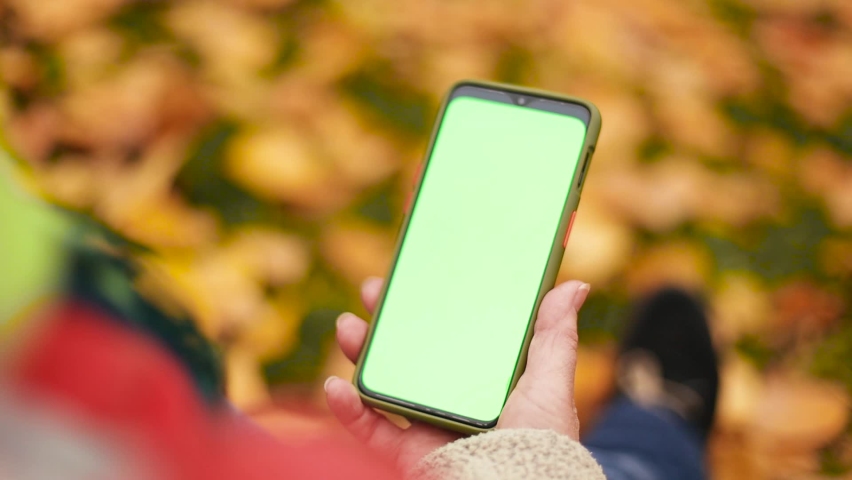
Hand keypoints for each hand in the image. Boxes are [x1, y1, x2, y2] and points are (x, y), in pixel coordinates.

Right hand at [324, 278, 590, 475]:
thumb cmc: (541, 447)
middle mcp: (451, 399)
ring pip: (383, 383)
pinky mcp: (407, 454)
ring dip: (359, 352)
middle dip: (387, 319)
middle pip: (410, 352)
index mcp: (483, 379)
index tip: (418, 273)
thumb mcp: (551, 385)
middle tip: (375, 289)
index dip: (432, 304)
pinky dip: (346, 410)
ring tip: (346, 325)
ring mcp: (426, 425)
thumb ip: (554, 338)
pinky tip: (333, 386)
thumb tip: (574, 286)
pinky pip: (368, 430)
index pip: (452, 333)